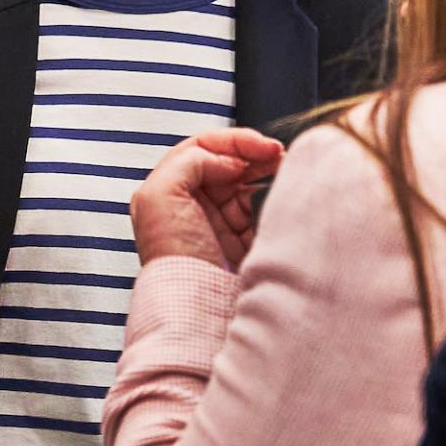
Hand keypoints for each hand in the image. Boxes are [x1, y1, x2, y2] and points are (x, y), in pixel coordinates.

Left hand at [130, 127, 283, 268]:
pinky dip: (273, 199)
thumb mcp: (160, 195)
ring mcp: (218, 222)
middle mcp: (191, 204)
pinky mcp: (241, 240)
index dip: (232, 142)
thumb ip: (189, 161)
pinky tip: (281, 195)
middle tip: (278, 153)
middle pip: (229, 163)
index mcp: (167, 190)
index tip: (257, 147)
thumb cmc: (173, 256)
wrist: (197, 303)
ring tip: (285, 170)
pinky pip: (261, 209)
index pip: (203, 149)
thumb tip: (227, 160)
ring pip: (248, 184)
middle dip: (255, 154)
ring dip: (268, 173)